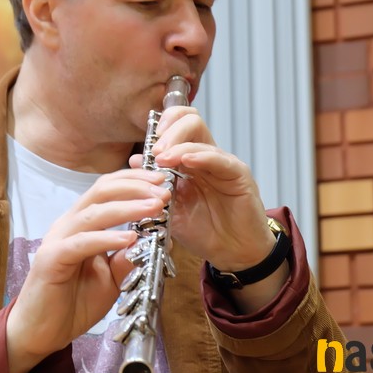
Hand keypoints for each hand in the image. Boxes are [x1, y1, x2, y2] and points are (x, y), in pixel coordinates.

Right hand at [5, 168, 170, 372]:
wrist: (41, 332)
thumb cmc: (74, 302)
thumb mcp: (112, 278)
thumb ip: (129, 259)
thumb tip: (160, 240)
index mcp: (82, 223)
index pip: (107, 189)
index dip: (134, 180)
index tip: (163, 181)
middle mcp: (68, 224)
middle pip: (101, 191)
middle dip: (135, 187)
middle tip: (163, 191)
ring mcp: (58, 240)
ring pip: (94, 213)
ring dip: (127, 207)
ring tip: (154, 207)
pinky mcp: (51, 260)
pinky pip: (82, 243)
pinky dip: (107, 238)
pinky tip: (129, 238)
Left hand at [128, 106, 288, 310]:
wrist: (232, 253)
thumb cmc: (204, 231)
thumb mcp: (170, 208)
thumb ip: (154, 185)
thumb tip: (134, 160)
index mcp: (188, 159)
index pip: (176, 124)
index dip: (160, 126)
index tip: (147, 144)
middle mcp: (205, 155)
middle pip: (189, 119)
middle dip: (167, 129)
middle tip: (154, 151)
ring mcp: (222, 163)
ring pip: (200, 132)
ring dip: (177, 142)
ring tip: (162, 158)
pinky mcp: (238, 174)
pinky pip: (219, 158)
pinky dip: (200, 155)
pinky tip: (186, 162)